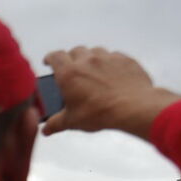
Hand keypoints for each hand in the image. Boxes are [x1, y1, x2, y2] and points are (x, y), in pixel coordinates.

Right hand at [43, 47, 180, 139]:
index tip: (49, 61)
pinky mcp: (124, 60)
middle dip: (71, 58)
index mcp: (69, 74)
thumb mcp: (72, 121)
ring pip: (95, 51)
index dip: (50, 58)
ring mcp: (107, 58)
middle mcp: (87, 61)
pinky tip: (111, 74)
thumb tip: (47, 129)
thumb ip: (56, 123)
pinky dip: (109, 62)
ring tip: (92, 71)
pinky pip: (114, 56)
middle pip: (75, 51)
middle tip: (72, 69)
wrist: (133, 107)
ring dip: (90, 58)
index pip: (55, 57)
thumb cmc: (100, 112)